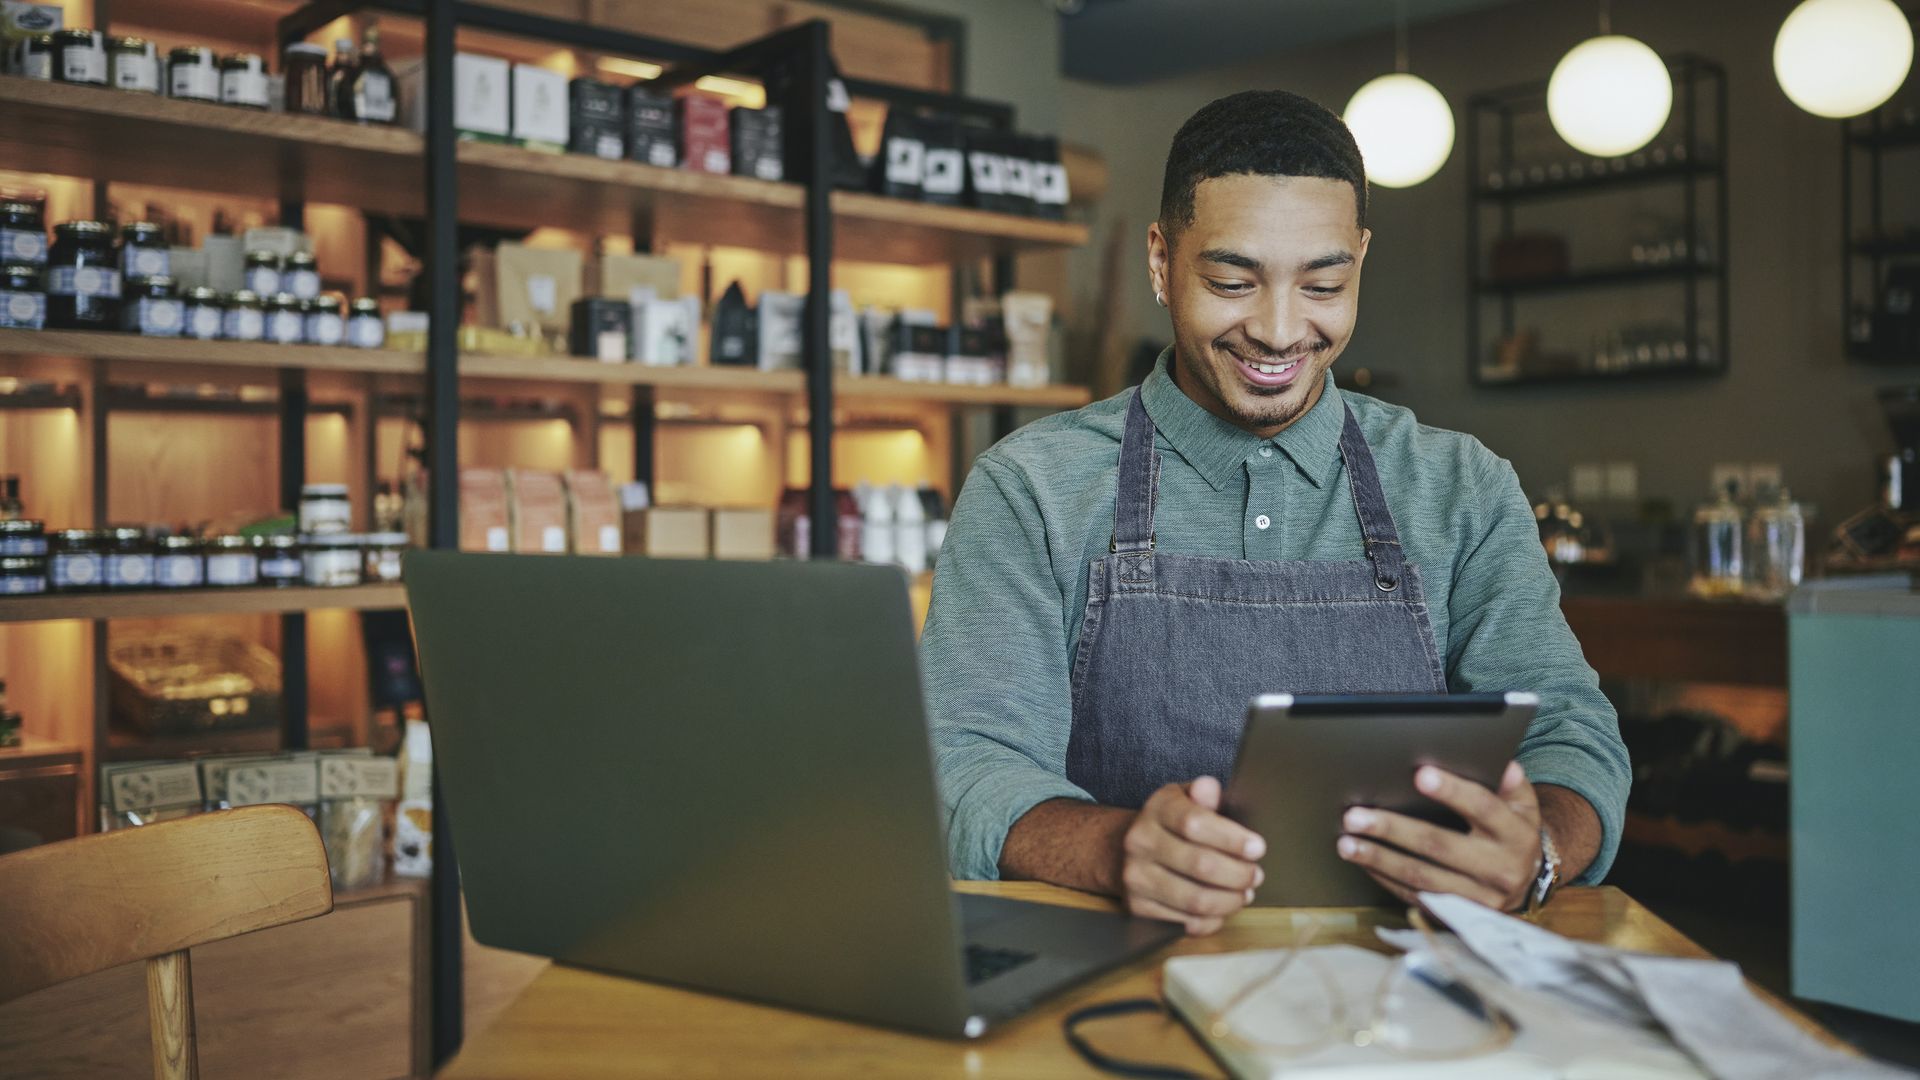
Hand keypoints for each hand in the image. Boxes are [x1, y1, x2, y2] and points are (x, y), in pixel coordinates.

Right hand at [1119, 777, 1267, 934]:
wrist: (1126, 850)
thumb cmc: (1170, 824)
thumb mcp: (1185, 799)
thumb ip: (1203, 794)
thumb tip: (1209, 788)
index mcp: (1157, 809)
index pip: (1194, 823)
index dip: (1231, 838)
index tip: (1257, 848)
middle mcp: (1140, 842)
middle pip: (1200, 865)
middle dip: (1238, 874)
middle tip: (1256, 875)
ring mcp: (1136, 876)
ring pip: (1195, 900)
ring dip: (1229, 901)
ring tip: (1244, 893)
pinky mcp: (1137, 906)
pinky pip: (1185, 921)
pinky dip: (1212, 920)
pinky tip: (1222, 908)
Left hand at [1336, 761, 1542, 911]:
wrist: (1525, 881)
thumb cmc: (1512, 830)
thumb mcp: (1521, 804)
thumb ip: (1509, 783)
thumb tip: (1501, 764)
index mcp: (1515, 835)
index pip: (1484, 808)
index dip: (1453, 791)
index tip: (1419, 774)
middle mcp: (1499, 869)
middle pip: (1440, 846)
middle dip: (1394, 829)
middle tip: (1356, 816)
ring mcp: (1478, 897)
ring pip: (1421, 876)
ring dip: (1379, 858)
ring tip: (1347, 843)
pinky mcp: (1458, 914)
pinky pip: (1416, 896)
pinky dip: (1385, 877)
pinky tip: (1363, 861)